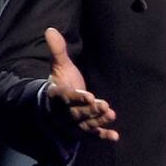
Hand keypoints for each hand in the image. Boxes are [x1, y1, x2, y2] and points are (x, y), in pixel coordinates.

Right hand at [44, 27, 118, 141]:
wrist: (56, 105)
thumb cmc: (61, 82)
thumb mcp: (59, 66)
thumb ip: (57, 50)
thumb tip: (50, 29)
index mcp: (57, 96)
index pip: (66, 98)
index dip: (76, 98)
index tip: (88, 96)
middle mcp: (64, 112)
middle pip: (76, 113)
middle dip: (90, 110)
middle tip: (104, 105)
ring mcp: (73, 124)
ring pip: (85, 124)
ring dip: (98, 121)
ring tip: (111, 114)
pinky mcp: (83, 131)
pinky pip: (92, 135)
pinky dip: (103, 136)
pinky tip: (115, 137)